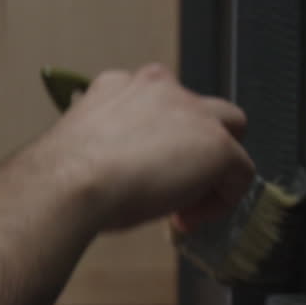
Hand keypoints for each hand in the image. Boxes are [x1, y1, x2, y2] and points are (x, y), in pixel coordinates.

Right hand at [30, 63, 253, 232]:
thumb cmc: (65, 176)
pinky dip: (222, 201)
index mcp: (121, 86)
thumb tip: (116, 175)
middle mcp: (159, 87)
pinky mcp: (216, 143)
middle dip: (192, 148)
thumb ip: (108, 148)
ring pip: (229, 132)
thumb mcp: (84, 149)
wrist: (71, 182)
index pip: (158, 106)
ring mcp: (192, 112)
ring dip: (214, 167)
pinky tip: (188, 218)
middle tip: (173, 187)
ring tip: (187, 203)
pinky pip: (240, 173)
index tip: (142, 178)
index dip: (157, 147)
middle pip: (198, 111)